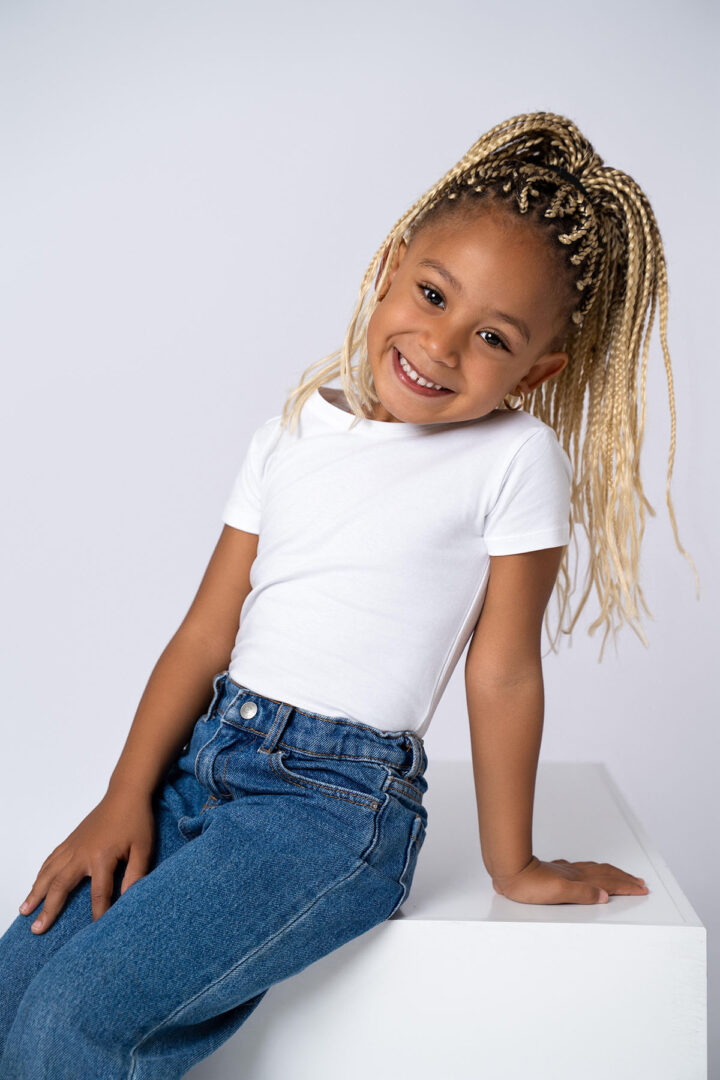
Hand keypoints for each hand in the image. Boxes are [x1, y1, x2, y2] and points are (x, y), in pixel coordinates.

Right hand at [18, 788, 155, 933]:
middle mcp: (82, 853)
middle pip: (61, 886)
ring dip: (36, 892)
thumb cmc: (136, 821)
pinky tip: (35, 884)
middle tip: (36, 929)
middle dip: (49, 909)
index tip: (95, 932)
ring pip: (49, 873)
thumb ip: (136, 875)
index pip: (99, 894)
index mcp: (102, 857)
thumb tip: (128, 900)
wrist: (125, 794)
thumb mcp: (144, 849)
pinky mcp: (70, 840)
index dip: (99, 913)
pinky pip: (51, 859)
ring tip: (24, 911)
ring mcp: (73, 846)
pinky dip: (41, 873)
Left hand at [492, 856, 649, 904]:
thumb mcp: (558, 893)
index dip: (626, 887)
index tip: (641, 889)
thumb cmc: (528, 885)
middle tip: (640, 883)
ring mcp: (566, 871)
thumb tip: (604, 896)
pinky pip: (583, 870)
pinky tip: (590, 874)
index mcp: (578, 880)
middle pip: (606, 874)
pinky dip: (595, 872)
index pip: (609, 883)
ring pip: (595, 871)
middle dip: (625, 879)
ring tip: (623, 876)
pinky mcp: (556, 872)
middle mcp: (574, 873)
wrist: (509, 871)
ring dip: (612, 874)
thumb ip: (582, 894)